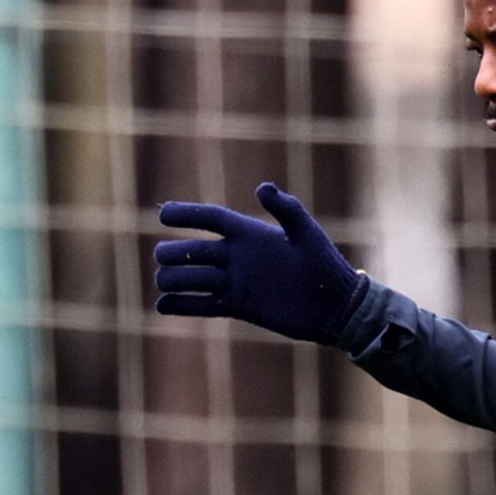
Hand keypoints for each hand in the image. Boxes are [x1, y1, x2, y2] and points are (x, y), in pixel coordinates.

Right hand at [150, 183, 366, 344]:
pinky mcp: (238, 307)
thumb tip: (262, 187)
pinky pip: (204, 305)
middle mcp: (238, 256)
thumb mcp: (307, 234)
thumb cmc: (325, 266)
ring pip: (195, 279)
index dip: (186, 214)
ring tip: (160, 281)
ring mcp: (236, 282)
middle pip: (196, 251)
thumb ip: (287, 209)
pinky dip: (184, 306)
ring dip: (175, 279)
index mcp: (250, 233)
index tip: (162, 215)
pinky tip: (162, 307)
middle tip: (162, 256)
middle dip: (176, 252)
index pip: (211, 219)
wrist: (334, 307)